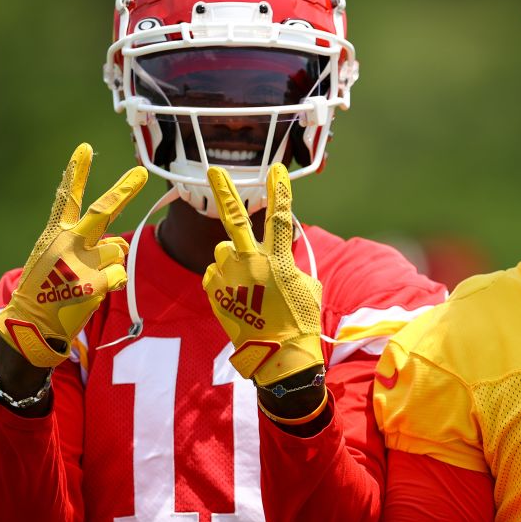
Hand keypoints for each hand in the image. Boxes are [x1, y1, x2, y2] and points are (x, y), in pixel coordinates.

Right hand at [0, 143, 146, 366]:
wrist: (32, 323)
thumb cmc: (51, 288)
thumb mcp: (62, 259)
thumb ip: (92, 245)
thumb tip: (121, 245)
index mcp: (57, 233)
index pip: (67, 198)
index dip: (76, 172)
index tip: (85, 149)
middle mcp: (67, 242)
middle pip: (102, 211)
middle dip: (124, 190)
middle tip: (141, 172)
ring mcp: (78, 261)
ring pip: (117, 253)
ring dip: (110, 267)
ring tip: (84, 281)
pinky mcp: (89, 282)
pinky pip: (120, 275)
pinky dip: (113, 284)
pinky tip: (90, 293)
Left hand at [202, 164, 323, 385]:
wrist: (278, 354)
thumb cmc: (300, 320)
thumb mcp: (307, 286)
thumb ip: (290, 264)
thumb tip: (277, 256)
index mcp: (279, 259)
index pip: (280, 217)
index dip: (280, 190)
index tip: (277, 167)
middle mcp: (251, 262)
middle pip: (234, 219)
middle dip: (224, 191)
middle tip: (213, 170)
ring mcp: (229, 276)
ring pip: (223, 250)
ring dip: (233, 257)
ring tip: (246, 281)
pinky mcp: (214, 290)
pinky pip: (215, 272)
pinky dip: (224, 278)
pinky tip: (238, 295)